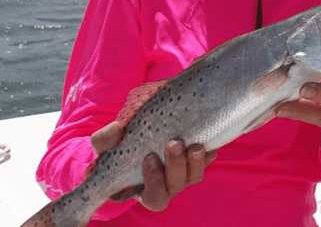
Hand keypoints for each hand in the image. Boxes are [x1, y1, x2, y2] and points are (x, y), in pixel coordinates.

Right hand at [90, 121, 216, 210]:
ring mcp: (184, 174)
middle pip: (177, 185)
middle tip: (173, 144)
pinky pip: (207, 161)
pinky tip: (207, 143)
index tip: (149, 158)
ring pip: (194, 176)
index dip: (155, 182)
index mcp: (145, 189)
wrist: (140, 133)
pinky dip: (209, 153)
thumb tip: (116, 128)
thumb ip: (105, 139)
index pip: (155, 198)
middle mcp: (167, 184)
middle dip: (176, 166)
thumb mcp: (107, 144)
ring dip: (195, 161)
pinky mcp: (197, 160)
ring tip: (194, 144)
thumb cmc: (119, 146)